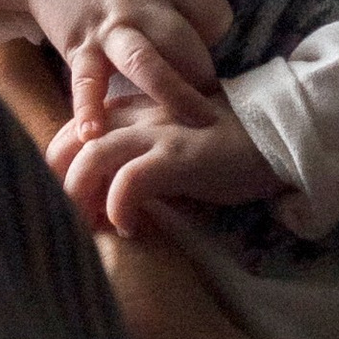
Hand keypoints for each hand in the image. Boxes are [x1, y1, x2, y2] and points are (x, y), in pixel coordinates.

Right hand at [0, 0, 232, 129]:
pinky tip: (93, 134)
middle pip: (184, 44)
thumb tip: (210, 58)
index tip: (208, 46)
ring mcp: (110, 28)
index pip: (213, 13)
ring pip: (145, 63)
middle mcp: (142, 4)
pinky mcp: (79, 47)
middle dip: (202, 78)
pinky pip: (87, 81)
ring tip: (190, 125)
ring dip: (171, 95)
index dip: (216, 33)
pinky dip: (88, 107)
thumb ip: (185, 9)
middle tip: (208, 102)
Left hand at [48, 100, 278, 235]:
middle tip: (64, 219)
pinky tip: (129, 229)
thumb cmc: (228, 147)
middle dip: (57, 181)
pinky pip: (131, 180)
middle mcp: (139, 115)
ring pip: (92, 156)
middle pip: (71, 140)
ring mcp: (160, 133)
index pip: (74, 129)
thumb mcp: (173, 143)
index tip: (63, 201)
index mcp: (135, 109)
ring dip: (79, 195)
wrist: (282, 134)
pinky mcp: (181, 156)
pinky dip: (120, 207)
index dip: (59, 165)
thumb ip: (140, 155)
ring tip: (87, 226)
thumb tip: (105, 194)